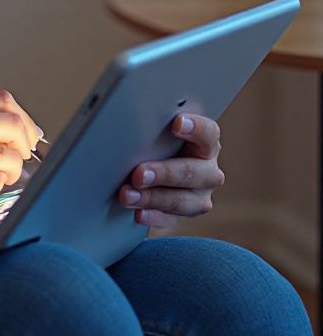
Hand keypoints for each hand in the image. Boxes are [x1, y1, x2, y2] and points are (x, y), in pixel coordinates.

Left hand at [118, 113, 224, 228]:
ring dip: (153, 198)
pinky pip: (171, 219)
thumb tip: (129, 117)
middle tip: (139, 174)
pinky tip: (138, 213)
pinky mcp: (185, 214)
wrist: (153, 162)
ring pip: (183, 200)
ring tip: (127, 195)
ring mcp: (200, 195)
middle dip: (164, 173)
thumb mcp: (160, 130)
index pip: (209, 133)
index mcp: (206, 144)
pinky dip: (153, 216)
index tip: (176, 123)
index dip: (196, 128)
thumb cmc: (157, 139)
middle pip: (193, 173)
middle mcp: (208, 171)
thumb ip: (155, 126)